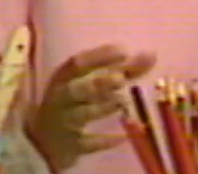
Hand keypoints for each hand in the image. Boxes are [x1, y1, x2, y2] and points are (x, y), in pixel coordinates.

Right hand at [24, 45, 155, 172]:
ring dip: (102, 107)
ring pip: (80, 115)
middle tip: (120, 80)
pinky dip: (104, 141)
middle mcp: (60, 99)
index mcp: (64, 79)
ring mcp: (63, 123)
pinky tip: (122, 138)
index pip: (76, 64)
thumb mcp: (95, 83)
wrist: (46, 140)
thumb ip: (125, 69)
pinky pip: (86, 143)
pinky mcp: (69, 146)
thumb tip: (151, 55)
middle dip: (98, 84)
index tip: (124, 51)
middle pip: (75, 90)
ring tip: (121, 101)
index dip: (99, 56)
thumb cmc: (76, 102)